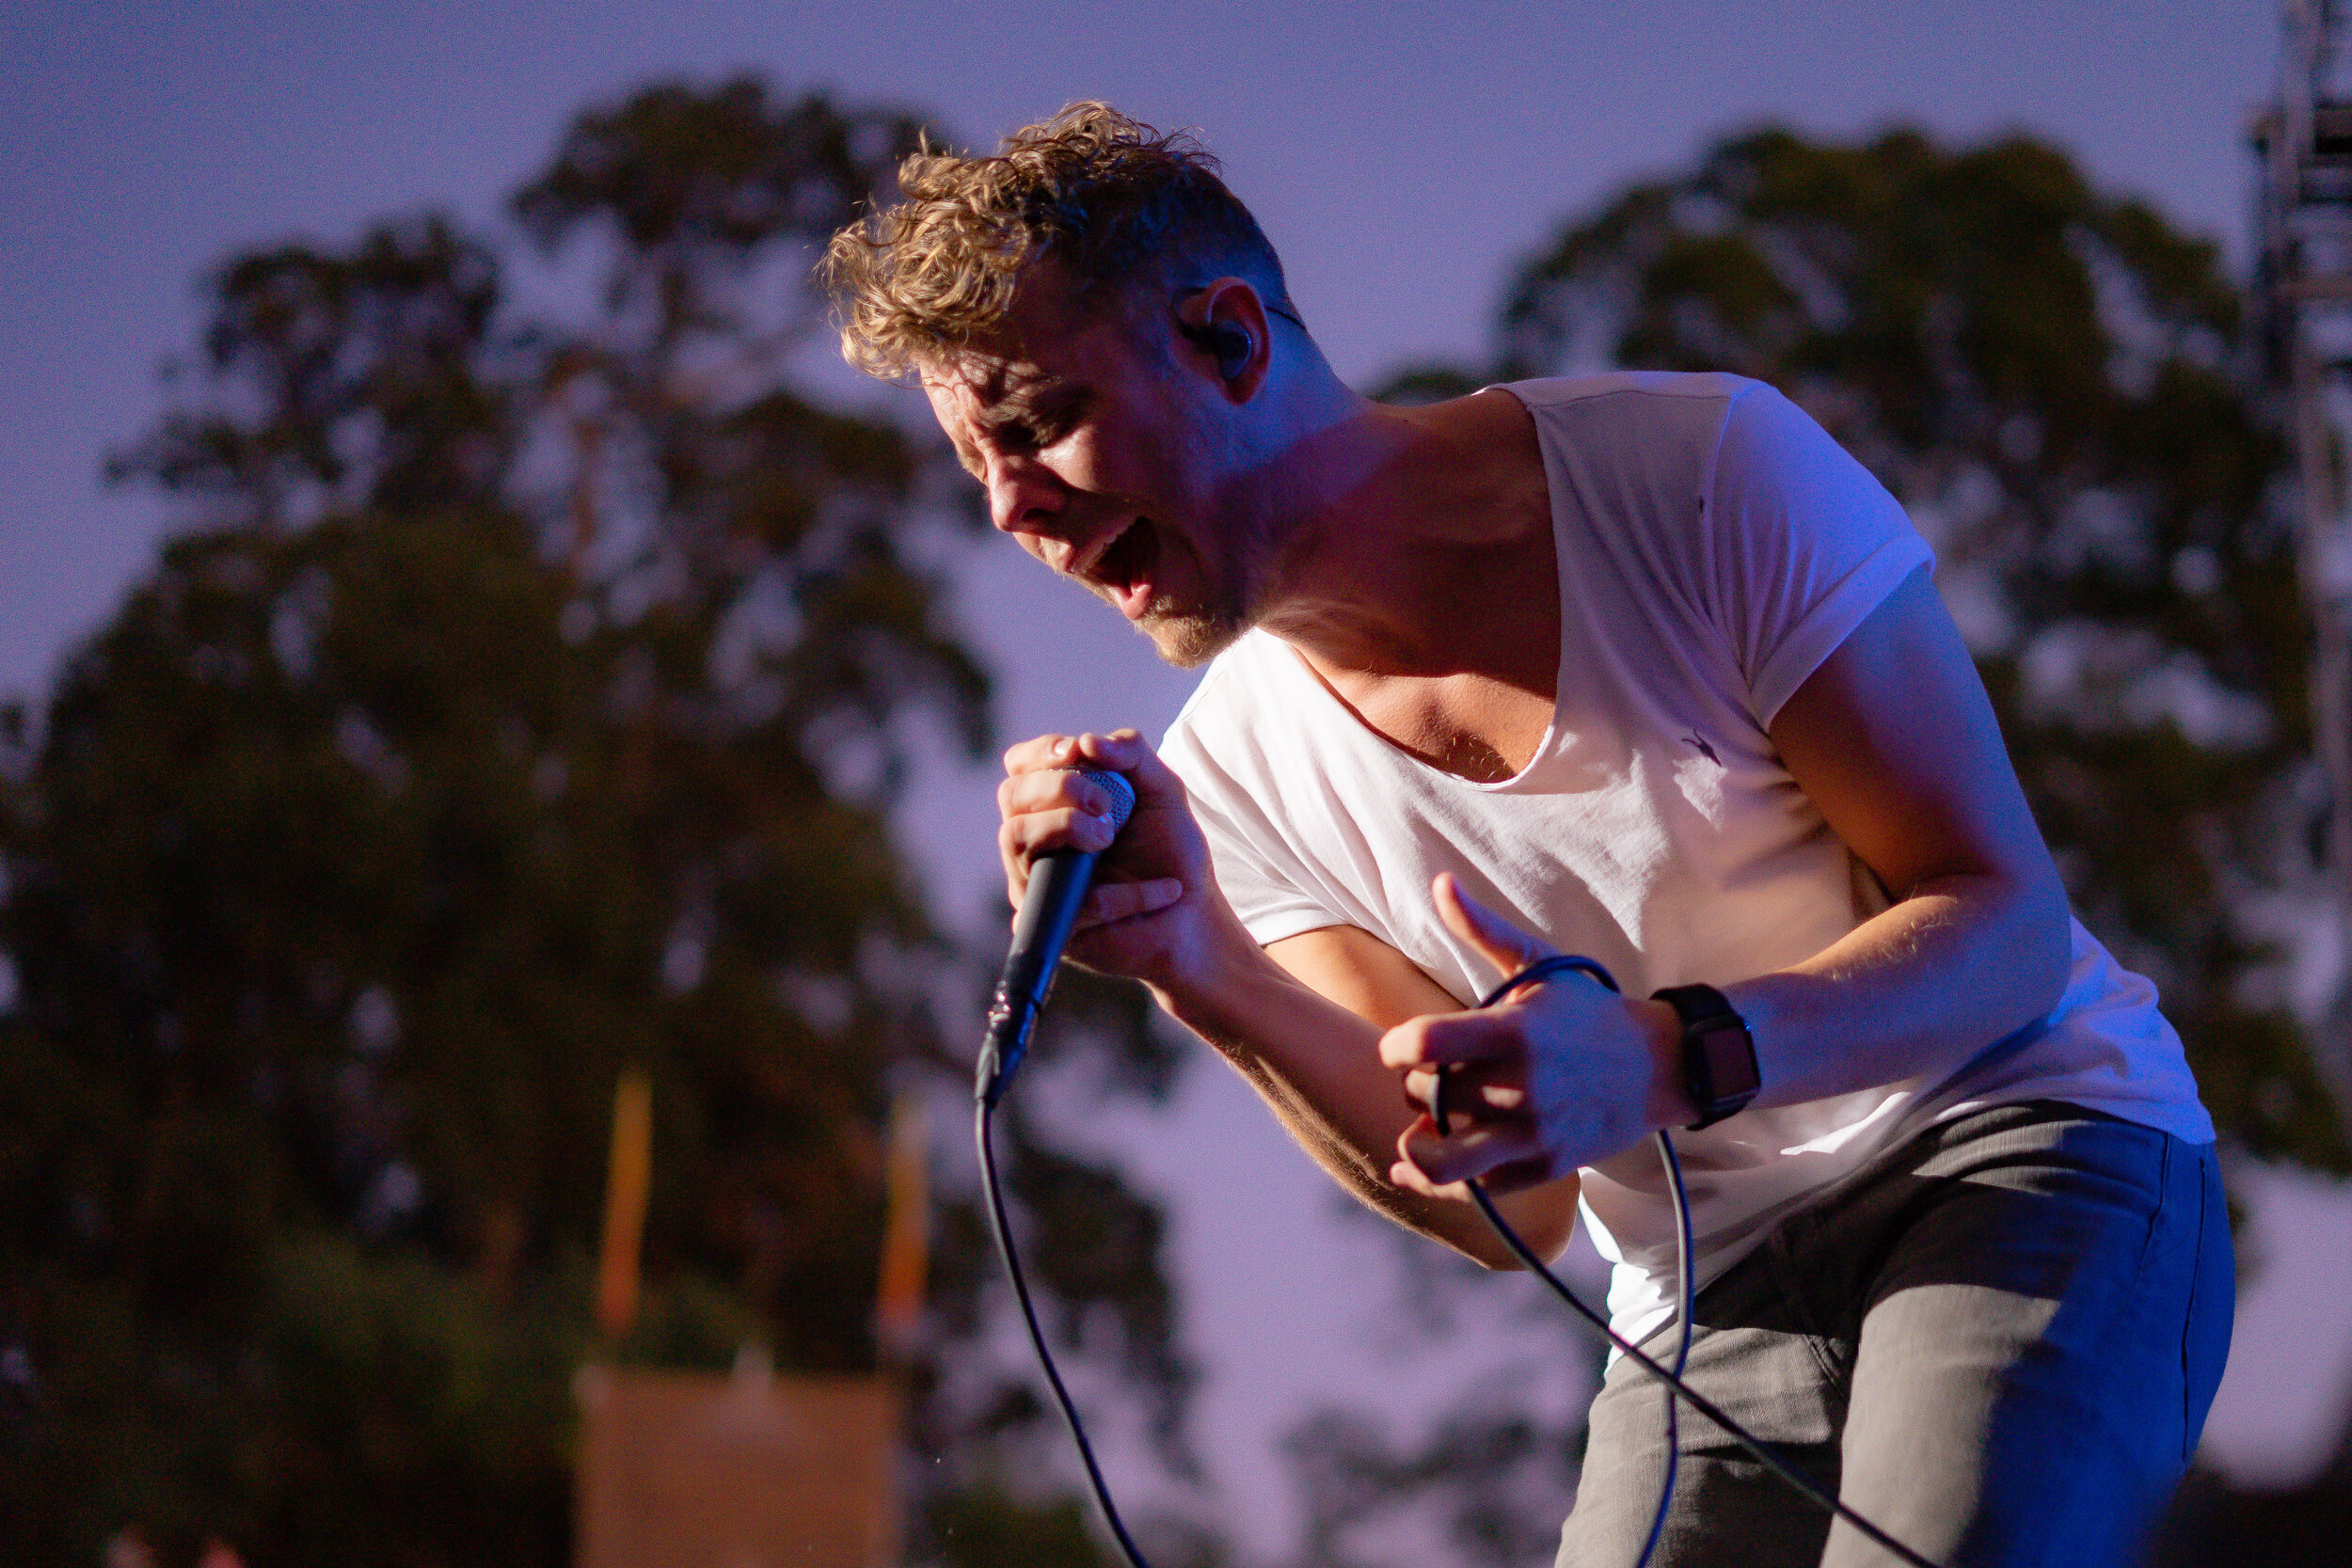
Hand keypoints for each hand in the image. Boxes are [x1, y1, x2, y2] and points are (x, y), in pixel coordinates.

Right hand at [995, 729, 1234, 987]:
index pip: (1022, 767)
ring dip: (1066, 826)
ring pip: (1014, 838)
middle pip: (1011, 796)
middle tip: (1105, 804)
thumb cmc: (1171, 852)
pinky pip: (1068, 898)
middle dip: (1058, 787)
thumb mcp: (1162, 790)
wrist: (1195, 916)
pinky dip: (1122, 893)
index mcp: (1056, 805)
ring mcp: (1038, 884)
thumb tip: (1086, 741)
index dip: (1040, 753)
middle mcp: (1037, 842)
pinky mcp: (1055, 925)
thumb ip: (1132, 753)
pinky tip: (1161, 890)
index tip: (1075, 752)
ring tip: (1109, 837)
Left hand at [1379, 874, 1683, 1197]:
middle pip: (1428, 1098)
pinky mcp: (1544, 1166)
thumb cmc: (1584, 1010)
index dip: (1394, 1047)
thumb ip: (1482, 929)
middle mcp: (1521, 1087)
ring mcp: (1533, 1133)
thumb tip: (1440, 882)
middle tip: (1432, 1077)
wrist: (1657, 1067)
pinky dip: (1442, 1182)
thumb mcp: (1538, 963)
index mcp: (1512, 1032)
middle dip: (1416, 1087)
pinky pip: (1477, 1188)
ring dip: (1417, 1149)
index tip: (1397, 1046)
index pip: (1424, 1044)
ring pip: (1444, 1161)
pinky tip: (1419, 1164)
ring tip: (1416, 1135)